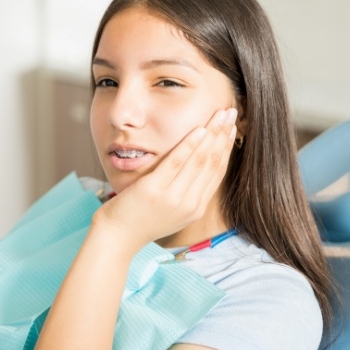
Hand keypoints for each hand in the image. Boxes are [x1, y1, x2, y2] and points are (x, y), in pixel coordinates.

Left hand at [93, 107, 237, 247]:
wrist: (117, 237)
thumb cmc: (140, 220)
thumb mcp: (171, 210)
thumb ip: (185, 192)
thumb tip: (195, 166)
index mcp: (196, 208)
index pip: (217, 172)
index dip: (226, 147)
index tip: (231, 128)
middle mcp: (190, 204)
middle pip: (213, 163)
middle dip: (224, 135)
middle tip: (232, 112)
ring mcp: (173, 198)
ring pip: (200, 160)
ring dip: (213, 134)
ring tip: (221, 114)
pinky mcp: (155, 189)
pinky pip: (177, 162)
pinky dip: (190, 145)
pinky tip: (199, 129)